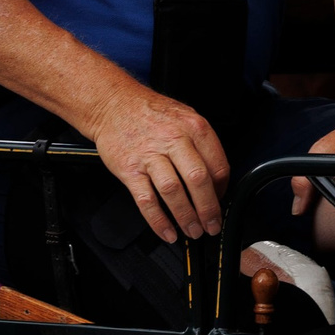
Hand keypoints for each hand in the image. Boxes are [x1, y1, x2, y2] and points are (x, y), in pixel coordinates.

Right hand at [87, 84, 228, 243]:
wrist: (112, 103)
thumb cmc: (149, 112)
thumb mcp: (184, 116)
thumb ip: (201, 144)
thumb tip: (215, 179)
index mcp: (193, 127)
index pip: (218, 165)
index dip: (222, 190)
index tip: (219, 201)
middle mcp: (173, 139)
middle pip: (198, 179)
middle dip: (208, 209)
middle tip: (211, 225)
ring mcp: (150, 155)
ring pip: (173, 191)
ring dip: (186, 217)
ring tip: (192, 231)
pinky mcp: (129, 169)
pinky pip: (146, 200)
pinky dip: (158, 221)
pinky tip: (167, 231)